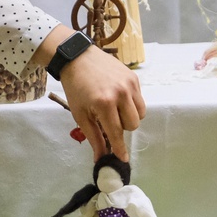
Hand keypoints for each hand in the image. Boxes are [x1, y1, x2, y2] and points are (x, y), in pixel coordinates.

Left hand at [59, 45, 145, 160]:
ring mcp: (129, 84)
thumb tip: (100, 158)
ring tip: (116, 110)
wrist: (78, 58)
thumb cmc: (76, 87)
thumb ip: (93, 137)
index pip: (117, 132)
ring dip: (130, 117)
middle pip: (133, 125)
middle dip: (122, 128)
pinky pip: (140, 100)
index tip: (123, 159)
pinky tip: (119, 98)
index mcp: (104, 103)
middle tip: (109, 120)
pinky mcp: (134, 78)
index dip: (120, 148)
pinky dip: (132, 104)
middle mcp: (121, 93)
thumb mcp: (80, 114)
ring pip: (140, 114)